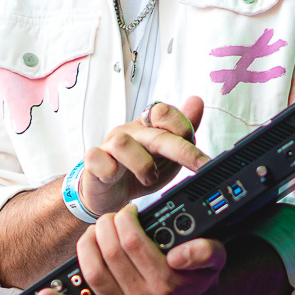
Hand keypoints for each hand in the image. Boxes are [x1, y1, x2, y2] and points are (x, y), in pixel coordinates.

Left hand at [38, 204, 229, 294]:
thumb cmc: (197, 275)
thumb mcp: (215, 257)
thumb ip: (205, 251)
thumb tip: (179, 254)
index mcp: (167, 283)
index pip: (132, 241)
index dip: (126, 219)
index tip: (130, 211)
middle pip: (110, 252)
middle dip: (107, 225)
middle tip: (112, 217)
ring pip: (93, 271)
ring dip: (88, 245)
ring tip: (96, 233)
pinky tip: (46, 294)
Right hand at [77, 96, 206, 216]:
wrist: (108, 194)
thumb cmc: (137, 172)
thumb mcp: (167, 154)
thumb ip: (182, 130)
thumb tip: (197, 101)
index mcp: (147, 127)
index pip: (164, 112)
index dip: (183, 128)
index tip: (200, 155)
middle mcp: (129, 132)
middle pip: (155, 133)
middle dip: (181, 150)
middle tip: (199, 166)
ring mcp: (108, 146)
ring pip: (123, 143)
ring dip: (142, 165)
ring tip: (149, 178)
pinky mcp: (93, 162)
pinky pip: (97, 158)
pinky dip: (108, 168)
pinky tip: (114, 175)